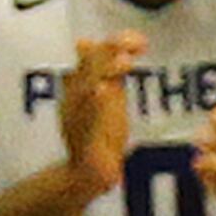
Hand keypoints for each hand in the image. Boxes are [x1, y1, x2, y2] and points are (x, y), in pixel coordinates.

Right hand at [60, 33, 142, 206]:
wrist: (86, 175)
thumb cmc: (98, 137)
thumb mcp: (108, 101)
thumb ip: (111, 76)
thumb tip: (118, 49)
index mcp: (81, 86)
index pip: (93, 54)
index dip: (115, 43)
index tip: (139, 40)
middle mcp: (76, 97)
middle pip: (89, 63)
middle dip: (113, 49)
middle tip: (138, 44)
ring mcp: (77, 116)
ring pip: (87, 84)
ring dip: (105, 70)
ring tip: (126, 61)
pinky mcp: (84, 138)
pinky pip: (87, 118)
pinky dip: (94, 103)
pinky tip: (102, 89)